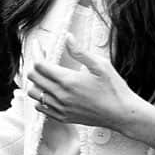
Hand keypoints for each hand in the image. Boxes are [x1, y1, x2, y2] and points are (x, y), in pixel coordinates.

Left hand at [27, 34, 154, 148]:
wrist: (122, 114)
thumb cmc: (114, 89)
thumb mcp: (101, 65)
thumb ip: (80, 52)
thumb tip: (68, 38)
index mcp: (68, 80)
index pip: (40, 64)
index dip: (36, 53)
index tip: (38, 46)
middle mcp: (61, 95)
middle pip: (33, 77)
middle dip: (34, 65)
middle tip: (41, 58)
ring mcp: (60, 108)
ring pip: (33, 93)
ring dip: (35, 82)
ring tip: (45, 75)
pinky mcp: (62, 117)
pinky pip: (41, 107)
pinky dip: (40, 98)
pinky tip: (50, 91)